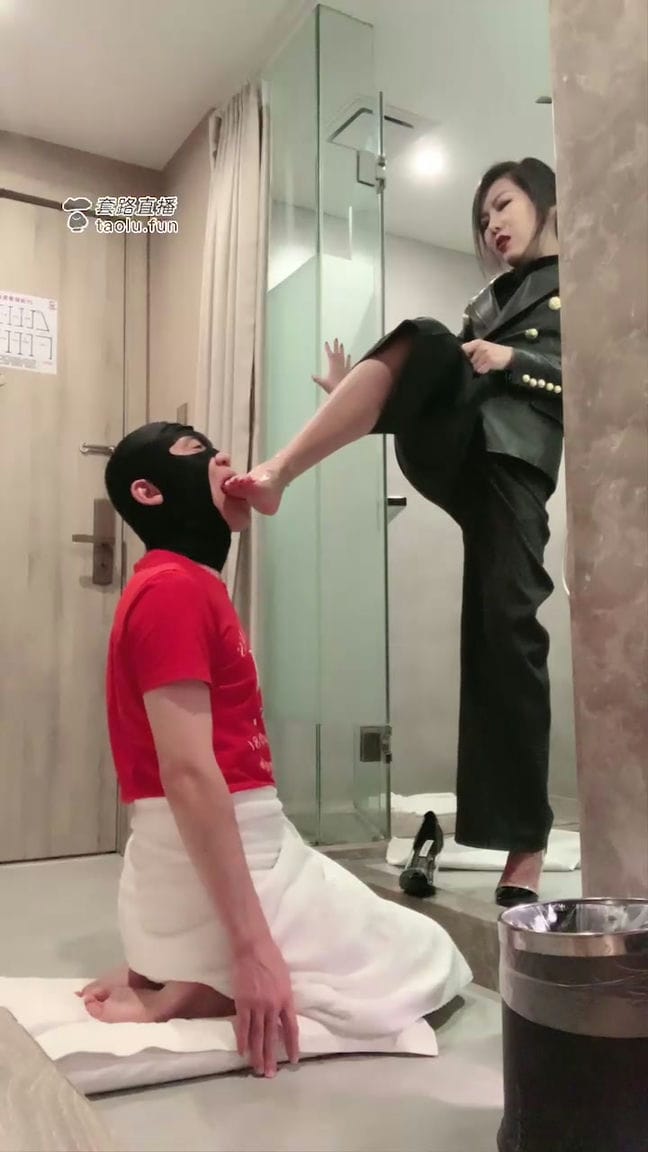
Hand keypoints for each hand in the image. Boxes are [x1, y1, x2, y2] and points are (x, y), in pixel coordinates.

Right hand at [232, 936, 299, 1077]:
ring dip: (257, 1054)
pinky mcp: (242, 1003)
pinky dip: (242, 1041)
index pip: (291, 1029)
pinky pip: (242, 1026)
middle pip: (272, 1037)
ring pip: (257, 1036)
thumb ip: (285, 997)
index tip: (293, 1060)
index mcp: (286, 1000)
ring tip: (258, 1070)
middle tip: (271, 1075)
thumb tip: (284, 1012)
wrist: (253, 948)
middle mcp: (273, 1007)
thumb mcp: (285, 979)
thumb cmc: (272, 959)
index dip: (292, 1046)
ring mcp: (257, 1006)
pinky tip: (242, 1053)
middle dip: (272, 1057)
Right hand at [313, 338, 350, 393]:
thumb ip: (317, 379)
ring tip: (341, 344)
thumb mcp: (323, 383)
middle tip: (336, 339)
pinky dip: (348, 359)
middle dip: (336, 345)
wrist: (345, 391)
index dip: (327, 348)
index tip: (326, 342)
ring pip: (343, 356)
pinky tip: (349, 355)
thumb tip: (312, 376)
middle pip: (337, 352)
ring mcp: (345, 367)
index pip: (330, 354)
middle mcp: (339, 364)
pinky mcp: (349, 371)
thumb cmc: (333, 387)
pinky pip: (349, 363)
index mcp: (333, 365)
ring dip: (342, 350)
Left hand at [461, 340, 512, 374]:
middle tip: (481, 362)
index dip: (463, 356)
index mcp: (477, 342)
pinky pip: (480, 370)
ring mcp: (485, 354)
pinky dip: (483, 371)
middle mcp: (480, 347)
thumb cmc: (494, 352)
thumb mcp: (483, 347)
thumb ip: (472, 350)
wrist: (509, 355)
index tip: (467, 359)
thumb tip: (460, 358)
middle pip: (468, 361)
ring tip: (485, 364)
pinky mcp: (489, 361)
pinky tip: (488, 367)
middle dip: (473, 363)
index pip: (463, 349)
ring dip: (479, 368)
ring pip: (474, 366)